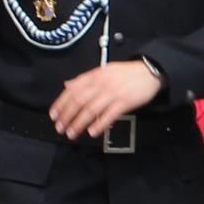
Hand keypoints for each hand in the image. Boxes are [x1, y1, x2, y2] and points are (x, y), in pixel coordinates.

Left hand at [49, 57, 163, 139]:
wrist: (149, 71)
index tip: (54, 115)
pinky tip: (92, 132)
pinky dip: (99, 124)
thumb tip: (68, 85)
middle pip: (78, 101)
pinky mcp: (124, 102)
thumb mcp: (103, 70)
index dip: (61, 103)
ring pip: (90, 110)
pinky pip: (108, 115)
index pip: (72, 90)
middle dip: (66, 116)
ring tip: (72, 133)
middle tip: (60, 127)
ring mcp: (113, 93)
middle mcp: (101, 83)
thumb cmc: (127, 73)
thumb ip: (85, 79)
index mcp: (95, 75)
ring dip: (79, 123)